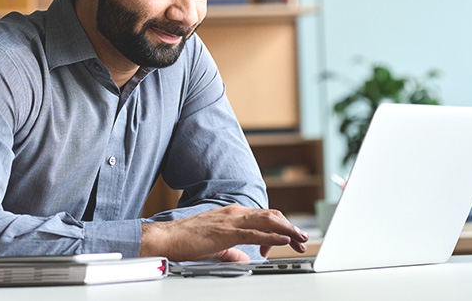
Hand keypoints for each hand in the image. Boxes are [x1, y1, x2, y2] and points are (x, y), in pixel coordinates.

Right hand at [140, 204, 308, 261]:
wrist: (168, 238)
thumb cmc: (188, 240)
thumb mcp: (217, 246)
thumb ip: (233, 251)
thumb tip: (245, 258)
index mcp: (233, 214)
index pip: (264, 217)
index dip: (280, 228)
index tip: (289, 241)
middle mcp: (235, 212)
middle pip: (271, 216)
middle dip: (290, 227)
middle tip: (303, 239)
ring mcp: (231, 220)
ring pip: (267, 221)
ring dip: (287, 230)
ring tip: (300, 238)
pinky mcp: (227, 232)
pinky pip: (254, 233)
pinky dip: (272, 236)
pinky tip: (282, 240)